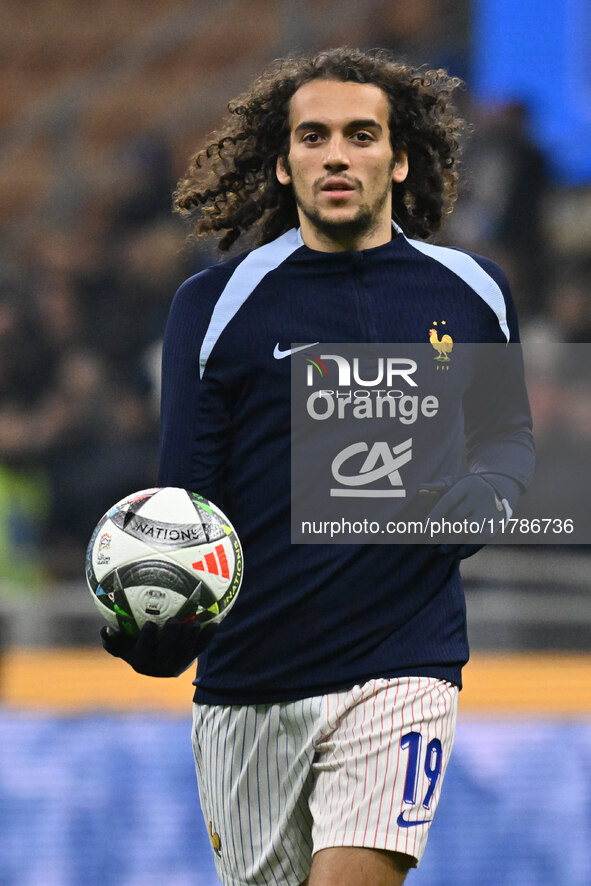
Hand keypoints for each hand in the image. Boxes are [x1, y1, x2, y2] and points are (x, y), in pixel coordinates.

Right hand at [100, 617, 216, 677]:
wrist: (158, 658)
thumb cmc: (134, 644)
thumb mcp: (121, 645)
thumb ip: (112, 640)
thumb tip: (104, 630)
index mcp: (142, 662)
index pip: (144, 652)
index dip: (147, 640)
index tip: (150, 624)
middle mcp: (161, 666)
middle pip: (168, 653)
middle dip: (172, 638)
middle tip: (174, 620)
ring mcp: (179, 663)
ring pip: (187, 652)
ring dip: (191, 638)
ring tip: (194, 622)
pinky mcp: (192, 658)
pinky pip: (201, 648)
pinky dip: (208, 637)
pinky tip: (215, 622)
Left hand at [421, 474, 509, 558]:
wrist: (499, 489)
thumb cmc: (468, 489)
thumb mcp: (456, 483)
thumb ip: (438, 487)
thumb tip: (419, 489)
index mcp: (467, 484)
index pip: (448, 500)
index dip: (436, 514)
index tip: (426, 527)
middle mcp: (481, 495)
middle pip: (457, 517)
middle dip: (442, 532)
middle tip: (431, 544)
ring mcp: (491, 509)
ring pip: (469, 529)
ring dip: (453, 543)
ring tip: (442, 551)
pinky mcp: (498, 521)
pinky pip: (483, 537)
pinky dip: (470, 548)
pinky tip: (459, 554)